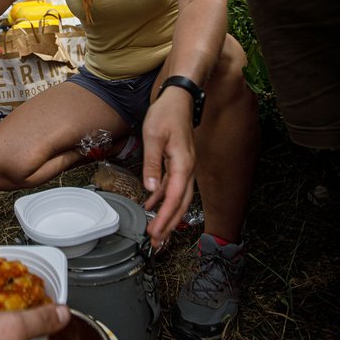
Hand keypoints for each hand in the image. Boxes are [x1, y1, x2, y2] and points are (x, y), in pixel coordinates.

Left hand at [140, 89, 196, 246]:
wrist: (179, 98)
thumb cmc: (166, 114)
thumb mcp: (153, 137)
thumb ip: (152, 164)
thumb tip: (151, 189)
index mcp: (183, 165)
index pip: (175, 198)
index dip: (165, 218)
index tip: (155, 232)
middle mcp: (188, 169)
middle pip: (181, 204)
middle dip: (169, 224)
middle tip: (157, 241)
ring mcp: (185, 167)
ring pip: (179, 198)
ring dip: (168, 215)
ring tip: (156, 230)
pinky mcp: (180, 163)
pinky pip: (174, 187)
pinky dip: (164, 199)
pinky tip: (152, 204)